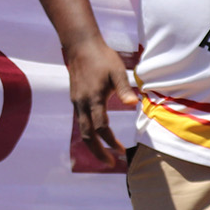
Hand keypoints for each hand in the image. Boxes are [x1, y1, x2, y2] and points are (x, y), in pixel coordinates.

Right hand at [64, 37, 136, 162]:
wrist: (80, 46)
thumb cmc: (102, 57)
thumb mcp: (117, 71)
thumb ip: (124, 89)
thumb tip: (133, 104)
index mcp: (94, 99)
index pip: (101, 128)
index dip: (111, 142)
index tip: (121, 151)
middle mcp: (82, 104)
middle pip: (87, 135)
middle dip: (98, 152)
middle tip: (110, 163)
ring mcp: (77, 102)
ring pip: (82, 130)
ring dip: (92, 144)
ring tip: (104, 154)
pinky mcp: (75, 99)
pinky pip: (80, 121)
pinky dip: (88, 132)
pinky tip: (96, 134)